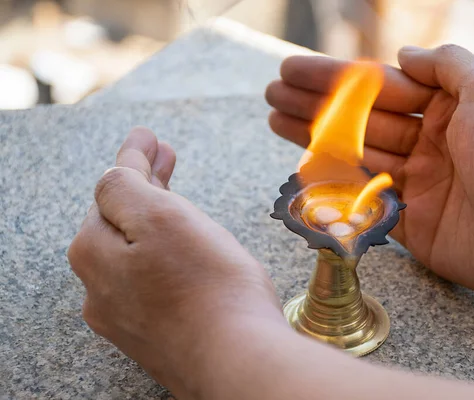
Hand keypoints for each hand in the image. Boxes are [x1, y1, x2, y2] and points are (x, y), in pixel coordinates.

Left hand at [68, 127, 281, 396]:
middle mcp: (100, 287)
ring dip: (154, 218)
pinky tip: (182, 250)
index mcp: (94, 252)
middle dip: (145, 185)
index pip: (112, 190)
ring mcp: (126, 315)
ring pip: (136, 252)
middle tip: (165, 156)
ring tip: (175, 196)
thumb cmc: (209, 286)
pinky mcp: (155, 333)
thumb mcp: (160, 216)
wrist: (238, 359)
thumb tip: (118, 167)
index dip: (135, 159)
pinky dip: (164, 255)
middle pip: (121, 221)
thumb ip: (126, 186)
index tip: (150, 136)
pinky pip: (152, 282)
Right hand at [266, 45, 473, 302]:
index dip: (333, 80)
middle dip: (314, 107)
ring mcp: (418, 186)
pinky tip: (302, 172)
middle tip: (271, 94)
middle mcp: (430, 146)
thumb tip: (404, 56)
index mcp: (447, 111)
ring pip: (355, 159)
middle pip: (359, 123)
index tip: (292, 70)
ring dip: (315, 141)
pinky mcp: (411, 225)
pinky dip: (334, 190)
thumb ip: (444, 65)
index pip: (377, 89)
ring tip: (274, 120)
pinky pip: (364, 204)